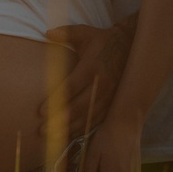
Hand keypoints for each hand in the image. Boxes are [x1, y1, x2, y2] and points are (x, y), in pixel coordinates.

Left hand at [38, 20, 134, 135]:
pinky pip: (97, 120)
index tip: (41, 111)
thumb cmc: (102, 41)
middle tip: (42, 130)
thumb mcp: (85, 34)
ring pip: (88, 117)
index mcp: (91, 68)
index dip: (56, 100)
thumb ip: (66, 34)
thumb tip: (47, 33)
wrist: (131, 48)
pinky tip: (70, 136)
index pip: (71, 87)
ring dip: (70, 128)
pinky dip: (83, 129)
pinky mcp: (113, 103)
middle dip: (59, 120)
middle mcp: (101, 84)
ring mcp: (109, 96)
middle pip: (78, 107)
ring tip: (52, 138)